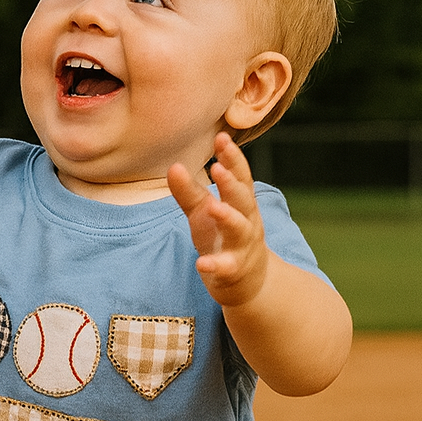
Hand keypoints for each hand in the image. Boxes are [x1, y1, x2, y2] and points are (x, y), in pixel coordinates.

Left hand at [167, 132, 268, 308]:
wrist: (248, 282)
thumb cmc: (223, 238)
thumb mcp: (204, 212)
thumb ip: (189, 191)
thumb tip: (173, 165)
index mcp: (241, 203)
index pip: (240, 177)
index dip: (233, 158)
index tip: (222, 138)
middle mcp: (247, 221)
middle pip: (243, 199)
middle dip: (232, 184)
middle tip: (218, 168)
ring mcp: (242, 246)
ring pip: (240, 230)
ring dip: (228, 217)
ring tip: (213, 206)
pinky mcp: (234, 271)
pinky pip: (226, 267)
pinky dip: (215, 265)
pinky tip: (201, 263)